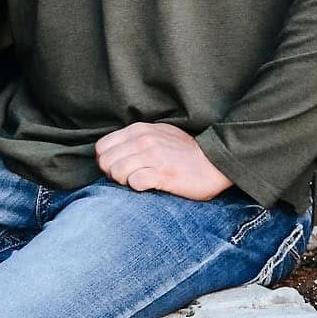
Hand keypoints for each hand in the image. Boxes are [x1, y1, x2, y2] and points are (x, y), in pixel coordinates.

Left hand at [95, 123, 229, 200]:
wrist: (214, 161)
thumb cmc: (185, 152)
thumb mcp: (158, 135)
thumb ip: (136, 139)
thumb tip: (116, 153)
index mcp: (139, 130)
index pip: (102, 147)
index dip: (106, 161)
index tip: (118, 169)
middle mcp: (143, 140)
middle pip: (105, 161)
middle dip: (111, 174)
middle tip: (127, 179)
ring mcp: (153, 156)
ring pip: (117, 171)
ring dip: (123, 181)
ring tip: (138, 182)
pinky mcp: (162, 174)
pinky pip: (135, 182)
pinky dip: (137, 187)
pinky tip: (147, 186)